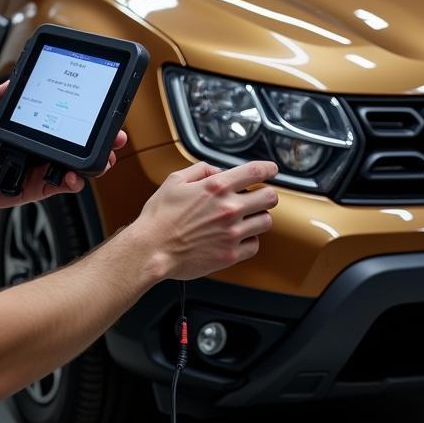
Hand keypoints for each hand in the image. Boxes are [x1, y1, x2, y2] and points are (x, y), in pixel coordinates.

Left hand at [0, 81, 126, 209]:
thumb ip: (0, 96)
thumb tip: (14, 78)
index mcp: (39, 131)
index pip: (69, 124)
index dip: (88, 122)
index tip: (104, 114)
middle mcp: (46, 150)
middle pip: (81, 147)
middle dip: (104, 144)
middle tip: (117, 138)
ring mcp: (44, 170)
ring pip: (78, 168)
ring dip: (96, 165)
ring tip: (104, 160)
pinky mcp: (39, 188)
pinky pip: (61, 186)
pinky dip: (72, 183)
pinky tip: (74, 177)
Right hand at [134, 160, 278, 280]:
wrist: (152, 249)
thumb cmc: (160, 217)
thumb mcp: (174, 181)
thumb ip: (200, 170)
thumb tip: (217, 170)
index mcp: (216, 187)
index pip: (255, 172)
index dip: (268, 168)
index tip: (271, 169)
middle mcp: (229, 209)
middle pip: (270, 197)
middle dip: (266, 194)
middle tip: (259, 197)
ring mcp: (232, 233)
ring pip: (266, 221)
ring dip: (258, 217)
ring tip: (246, 218)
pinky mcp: (231, 254)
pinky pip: (255, 245)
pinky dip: (250, 240)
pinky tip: (238, 236)